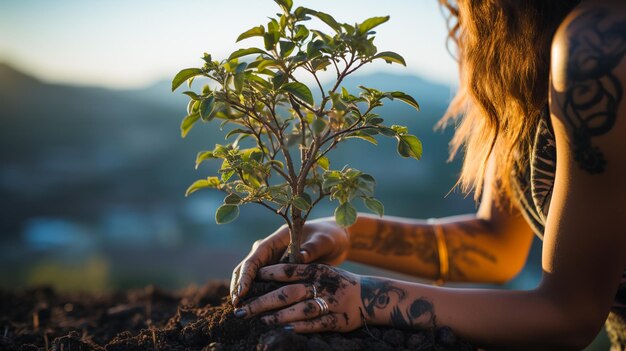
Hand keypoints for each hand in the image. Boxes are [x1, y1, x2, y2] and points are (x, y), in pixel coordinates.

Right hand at [230, 218, 349, 305]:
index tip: (242, 292)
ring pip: (252, 279)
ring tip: (242, 312)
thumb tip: (301, 256)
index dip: (246, 275)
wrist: (335, 240)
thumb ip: (312, 248)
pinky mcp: (278, 273)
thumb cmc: (329, 237)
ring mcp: (272, 262)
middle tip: (237, 307)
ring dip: (245, 293)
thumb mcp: (324, 241)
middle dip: (239, 287)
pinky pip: (264, 285)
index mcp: (276, 240)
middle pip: (246, 269)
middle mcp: (270, 251)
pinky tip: (256, 311)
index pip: (255, 258)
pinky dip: (257, 296)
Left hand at [233, 263, 363, 332]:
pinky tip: (284, 330)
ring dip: (278, 316)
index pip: (289, 270)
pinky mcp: (338, 320)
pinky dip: (300, 327)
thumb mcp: (322, 271)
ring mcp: (331, 302)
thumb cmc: (338, 282)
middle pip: (288, 293)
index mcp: (317, 270)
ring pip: (301, 309)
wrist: (371, 295)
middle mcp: (322, 285)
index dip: (269, 274)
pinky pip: (317, 324)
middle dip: (262, 302)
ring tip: (260, 321)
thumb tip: (266, 275)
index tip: (250, 279)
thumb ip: (300, 272)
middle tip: (241, 310)